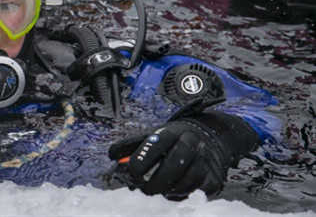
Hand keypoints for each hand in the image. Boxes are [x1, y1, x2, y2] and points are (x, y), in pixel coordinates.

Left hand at [109, 111, 257, 199]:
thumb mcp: (153, 136)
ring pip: (188, 179)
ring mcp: (205, 160)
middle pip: (175, 163)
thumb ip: (130, 144)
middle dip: (158, 179)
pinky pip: (198, 190)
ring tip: (159, 190)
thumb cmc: (172, 140)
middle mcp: (191, 143)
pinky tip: (173, 192)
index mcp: (172, 131)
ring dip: (170, 189)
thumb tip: (111, 154)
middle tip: (146, 189)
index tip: (134, 170)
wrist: (208, 138)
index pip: (157, 142)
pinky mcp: (214, 176)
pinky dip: (183, 194)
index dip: (144, 157)